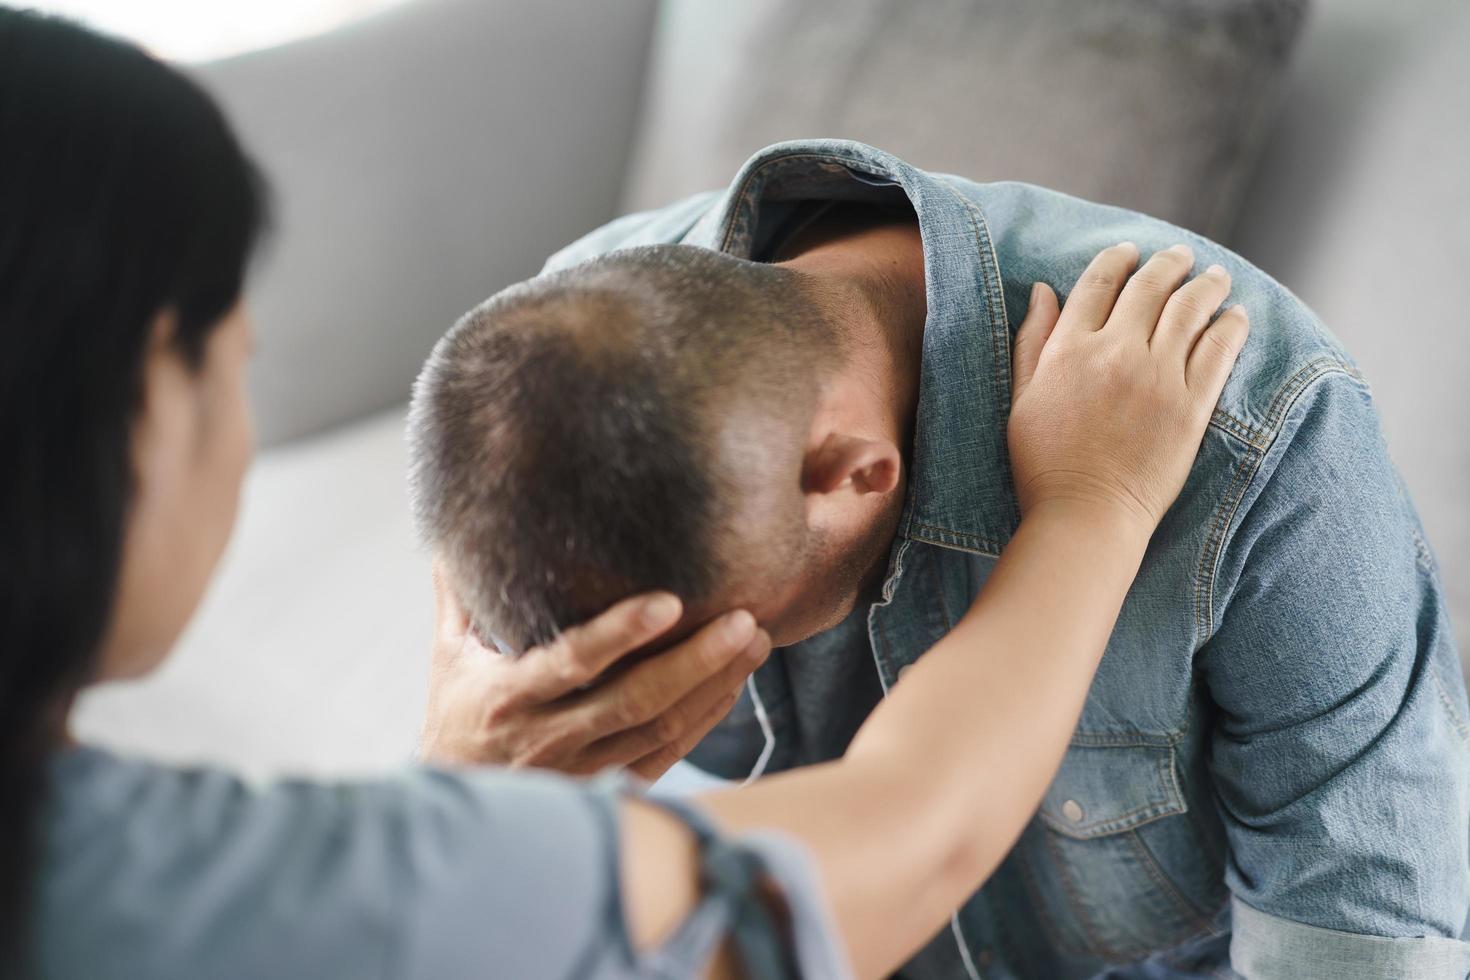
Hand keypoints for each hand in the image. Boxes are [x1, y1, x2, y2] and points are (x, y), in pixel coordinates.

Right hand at [419, 561, 771, 779]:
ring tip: (755, 641)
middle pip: (635, 700)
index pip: (573, 661)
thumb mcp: (449, 657)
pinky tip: (734, 682)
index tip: (670, 601)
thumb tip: (457, 529)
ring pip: (661, 729)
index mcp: (510, 696)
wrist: (457, 806)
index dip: (622, 633)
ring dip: (714, 685)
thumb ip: (461, 594)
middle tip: (744, 620)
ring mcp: (583, 769)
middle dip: (696, 660)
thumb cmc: (456, 716)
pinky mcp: (609, 787)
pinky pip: (668, 754)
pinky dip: (706, 718)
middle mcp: (549, 737)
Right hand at [1008, 242, 1247, 530]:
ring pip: (1190, 310)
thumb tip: (1042, 290)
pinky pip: (1218, 351)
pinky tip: (1235, 318)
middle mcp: (1116, 353)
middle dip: (1168, 264)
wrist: (1085, 516)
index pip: (1099, 284)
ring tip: (1216, 277)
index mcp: (1070, 350)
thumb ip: (1032, 341)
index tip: (1130, 252)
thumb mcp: (1022, 398)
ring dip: (1206, 285)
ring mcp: (1158, 378)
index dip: (1117, 260)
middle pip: (1149, 288)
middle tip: (1181, 256)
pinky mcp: (1191, 406)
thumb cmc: (1043, 465)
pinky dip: (1230, 327)